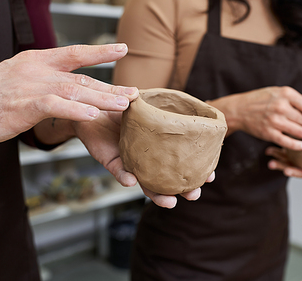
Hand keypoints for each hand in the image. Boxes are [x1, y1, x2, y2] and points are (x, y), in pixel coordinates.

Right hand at [0, 44, 136, 146]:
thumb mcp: (17, 80)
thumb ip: (43, 81)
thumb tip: (64, 87)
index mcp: (36, 61)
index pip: (74, 53)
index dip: (100, 51)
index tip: (122, 48)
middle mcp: (37, 70)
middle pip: (82, 76)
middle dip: (110, 85)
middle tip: (134, 92)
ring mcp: (30, 86)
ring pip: (75, 89)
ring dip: (102, 97)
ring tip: (125, 103)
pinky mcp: (23, 105)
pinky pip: (55, 106)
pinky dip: (75, 110)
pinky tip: (93, 115)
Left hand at [73, 111, 214, 208]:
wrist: (91, 105)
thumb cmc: (119, 104)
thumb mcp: (141, 101)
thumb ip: (156, 102)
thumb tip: (181, 102)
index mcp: (159, 144)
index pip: (180, 160)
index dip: (195, 170)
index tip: (211, 176)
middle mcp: (147, 156)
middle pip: (167, 179)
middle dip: (181, 190)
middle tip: (195, 195)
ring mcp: (131, 161)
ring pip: (145, 182)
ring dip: (157, 194)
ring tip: (170, 202)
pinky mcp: (110, 160)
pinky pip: (119, 171)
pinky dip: (125, 177)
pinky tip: (132, 181)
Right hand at [212, 86, 301, 149]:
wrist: (239, 109)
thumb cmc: (260, 100)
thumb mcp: (279, 93)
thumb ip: (300, 98)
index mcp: (286, 94)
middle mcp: (281, 106)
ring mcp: (275, 120)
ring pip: (299, 132)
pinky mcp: (269, 133)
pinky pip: (288, 142)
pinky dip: (298, 146)